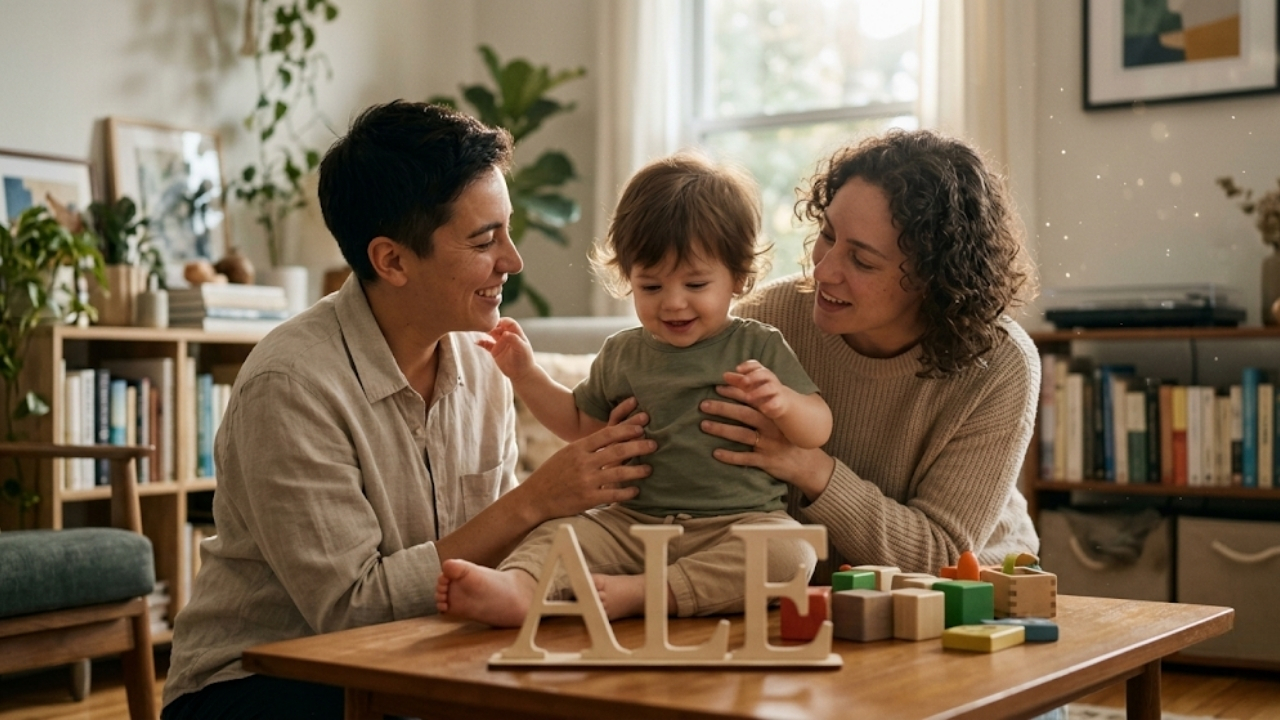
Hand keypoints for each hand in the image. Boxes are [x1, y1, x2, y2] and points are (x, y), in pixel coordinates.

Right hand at [476, 318, 534, 381]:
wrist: (522, 374)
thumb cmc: (525, 360)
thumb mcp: (522, 348)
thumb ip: (514, 339)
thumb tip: (505, 332)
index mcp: (516, 334)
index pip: (509, 322)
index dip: (502, 321)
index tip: (495, 323)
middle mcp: (508, 337)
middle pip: (499, 326)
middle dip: (492, 325)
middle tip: (486, 327)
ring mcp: (501, 343)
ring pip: (492, 333)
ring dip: (486, 331)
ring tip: (480, 330)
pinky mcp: (495, 351)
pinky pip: (486, 344)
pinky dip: (481, 342)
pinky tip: (477, 342)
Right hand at [520, 402, 653, 520]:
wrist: (535, 497)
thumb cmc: (554, 474)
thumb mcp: (568, 454)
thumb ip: (588, 447)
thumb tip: (612, 437)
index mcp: (578, 448)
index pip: (606, 434)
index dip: (626, 429)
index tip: (642, 426)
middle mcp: (583, 462)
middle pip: (616, 451)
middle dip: (638, 446)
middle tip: (654, 444)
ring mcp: (585, 480)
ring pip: (618, 473)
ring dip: (637, 470)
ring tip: (649, 469)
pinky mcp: (587, 498)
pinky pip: (612, 494)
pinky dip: (626, 492)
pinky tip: (636, 491)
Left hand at [700, 391, 833, 500]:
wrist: (808, 464)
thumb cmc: (790, 438)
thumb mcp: (782, 421)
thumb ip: (766, 407)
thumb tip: (746, 391)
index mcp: (774, 415)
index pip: (752, 399)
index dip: (735, 392)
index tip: (718, 387)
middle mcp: (771, 428)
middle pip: (744, 414)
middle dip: (723, 408)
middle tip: (703, 404)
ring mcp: (769, 445)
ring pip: (742, 435)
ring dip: (722, 429)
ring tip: (704, 425)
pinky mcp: (766, 461)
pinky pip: (746, 459)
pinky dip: (730, 456)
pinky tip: (716, 453)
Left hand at [722, 359, 787, 418]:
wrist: (782, 402)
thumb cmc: (761, 391)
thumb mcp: (751, 385)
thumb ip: (738, 380)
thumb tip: (724, 375)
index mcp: (762, 374)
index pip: (756, 365)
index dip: (748, 366)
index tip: (737, 368)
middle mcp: (769, 380)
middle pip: (764, 374)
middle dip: (753, 376)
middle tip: (743, 381)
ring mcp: (776, 391)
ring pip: (770, 388)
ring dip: (759, 392)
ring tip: (748, 397)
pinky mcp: (780, 403)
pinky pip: (777, 403)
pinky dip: (771, 405)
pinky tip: (764, 409)